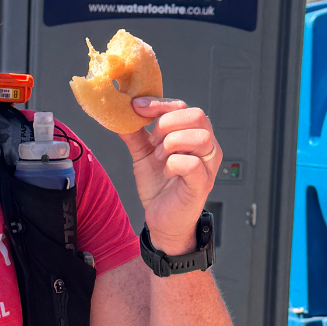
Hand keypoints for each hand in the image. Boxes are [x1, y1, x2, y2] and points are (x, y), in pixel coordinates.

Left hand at [120, 97, 220, 255]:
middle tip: (152, 142)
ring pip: (199, 136)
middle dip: (167, 124)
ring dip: (172, 143)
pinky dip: (174, 163)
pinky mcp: (202, 184)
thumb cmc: (159, 186)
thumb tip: (119, 113)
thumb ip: (134, 133)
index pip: (184, 107)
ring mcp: (207, 165)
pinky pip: (192, 164)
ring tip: (160, 157)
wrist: (161, 220)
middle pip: (197, 116)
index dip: (159, 104)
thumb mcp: (143, 154)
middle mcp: (206, 147)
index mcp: (193, 135)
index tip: (136, 107)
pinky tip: (167, 171)